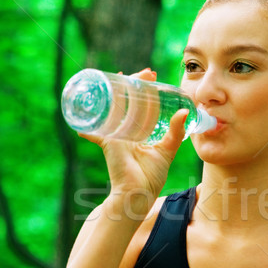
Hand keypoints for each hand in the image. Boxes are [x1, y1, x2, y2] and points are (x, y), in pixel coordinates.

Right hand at [78, 69, 186, 215]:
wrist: (139, 193)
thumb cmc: (151, 176)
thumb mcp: (167, 150)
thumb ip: (176, 132)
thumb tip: (184, 112)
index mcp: (139, 132)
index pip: (142, 106)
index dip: (146, 91)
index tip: (152, 76)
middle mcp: (126, 131)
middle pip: (127, 102)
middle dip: (133, 84)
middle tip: (146, 73)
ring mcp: (115, 136)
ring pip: (113, 108)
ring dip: (115, 91)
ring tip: (123, 76)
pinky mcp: (108, 143)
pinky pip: (95, 132)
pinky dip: (88, 128)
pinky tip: (84, 119)